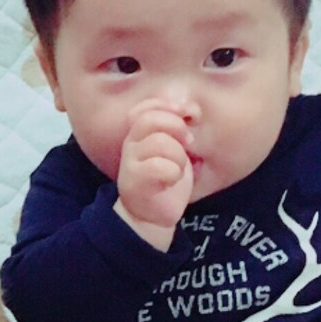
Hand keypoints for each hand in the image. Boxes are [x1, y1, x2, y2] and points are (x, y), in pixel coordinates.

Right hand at [114, 101, 193, 248]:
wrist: (154, 215)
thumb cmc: (167, 179)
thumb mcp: (174, 148)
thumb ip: (176, 128)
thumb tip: (190, 109)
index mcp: (139, 134)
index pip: (144, 109)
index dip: (164, 106)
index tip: (185, 115)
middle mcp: (131, 145)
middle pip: (150, 120)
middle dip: (176, 127)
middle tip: (188, 142)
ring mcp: (130, 164)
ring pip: (159, 143)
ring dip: (179, 156)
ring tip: (178, 169)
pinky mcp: (134, 182)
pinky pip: (158, 167)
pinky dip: (173, 173)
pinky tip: (171, 182)